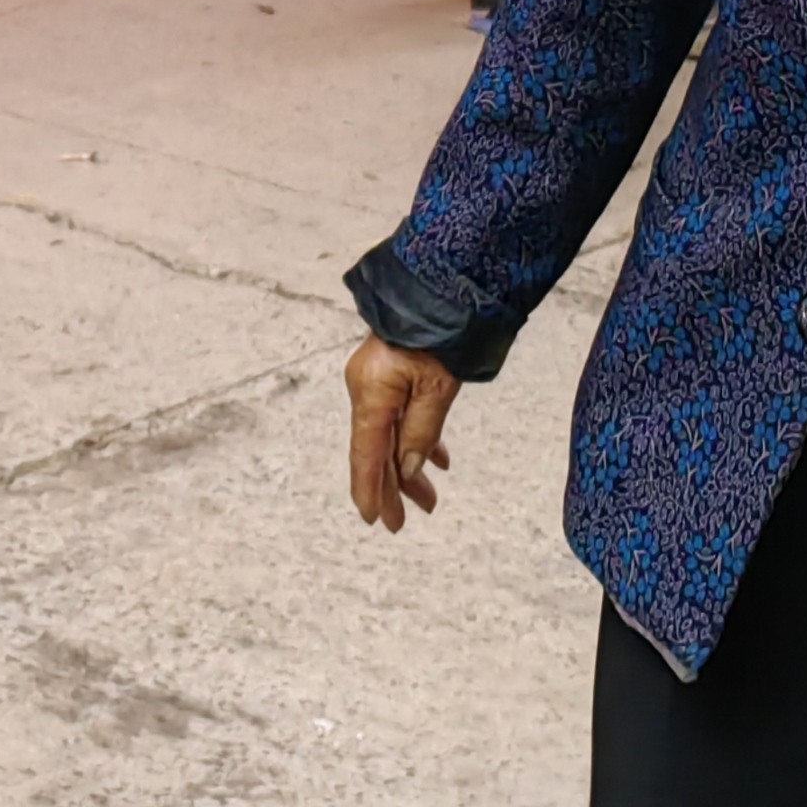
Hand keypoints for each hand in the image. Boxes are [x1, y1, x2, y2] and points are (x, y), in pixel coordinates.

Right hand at [344, 338, 460, 530]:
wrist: (440, 285)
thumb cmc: (440, 332)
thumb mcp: (438, 389)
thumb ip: (422, 432)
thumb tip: (409, 469)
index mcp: (372, 393)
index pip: (366, 454)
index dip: (370, 490)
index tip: (375, 520)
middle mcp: (367, 389)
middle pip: (376, 449)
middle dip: (392, 487)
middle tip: (403, 522)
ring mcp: (377, 380)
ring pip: (389, 435)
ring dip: (408, 466)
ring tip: (429, 499)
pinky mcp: (391, 372)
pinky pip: (398, 415)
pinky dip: (416, 438)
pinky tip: (436, 461)